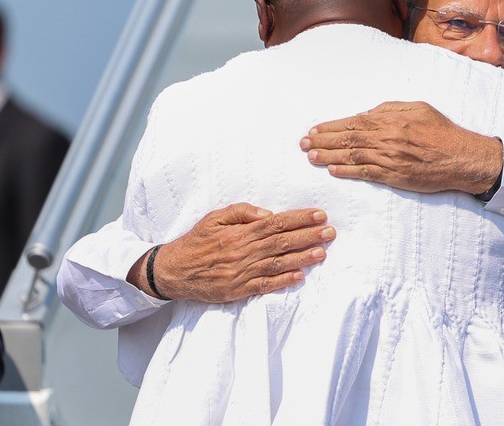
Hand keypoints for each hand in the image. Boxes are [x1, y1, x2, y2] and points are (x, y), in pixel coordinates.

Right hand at [128, 203, 334, 301]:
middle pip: (281, 242)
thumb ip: (241, 212)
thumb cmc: (197, 241)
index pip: (275, 223)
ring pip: (277, 264)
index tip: (319, 215)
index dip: (299, 219)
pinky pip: (264, 286)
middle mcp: (243, 252)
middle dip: (308, 236)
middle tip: (330, 232)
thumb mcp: (214, 218)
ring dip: (302, 258)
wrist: (174, 271)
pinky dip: (283, 281)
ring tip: (322, 252)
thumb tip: (268, 213)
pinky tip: (299, 276)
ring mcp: (241, 273)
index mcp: (239, 233)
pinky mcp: (238, 290)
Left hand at [300, 101, 501, 193]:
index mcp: (391, 119)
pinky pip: (365, 173)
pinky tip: (332, 170)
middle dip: (322, 141)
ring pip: (352, 155)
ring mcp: (389, 158)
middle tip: (303, 144)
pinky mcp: (394, 176)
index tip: (314, 130)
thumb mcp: (418, 107)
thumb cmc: (442, 131)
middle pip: (347, 138)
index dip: (331, 126)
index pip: (353, 121)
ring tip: (310, 157)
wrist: (462, 157)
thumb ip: (390, 108)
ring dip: (328, 156)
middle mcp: (387, 137)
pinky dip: (347, 171)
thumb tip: (366, 113)